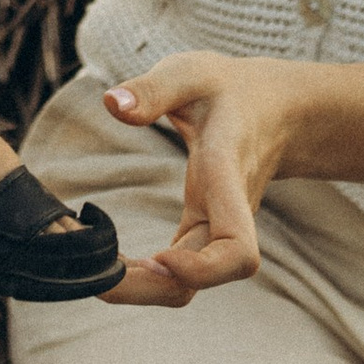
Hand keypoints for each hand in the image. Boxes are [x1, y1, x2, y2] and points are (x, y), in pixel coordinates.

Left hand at [93, 51, 285, 305]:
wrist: (272, 110)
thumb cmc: (228, 89)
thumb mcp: (190, 73)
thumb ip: (153, 90)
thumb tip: (112, 104)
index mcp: (228, 177)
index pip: (237, 248)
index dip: (204, 270)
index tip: (160, 258)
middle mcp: (228, 213)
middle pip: (206, 278)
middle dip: (154, 290)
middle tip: (96, 279)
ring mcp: (218, 228)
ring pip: (191, 283)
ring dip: (143, 288)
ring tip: (91, 272)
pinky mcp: (203, 231)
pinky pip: (179, 270)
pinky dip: (144, 275)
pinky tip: (107, 263)